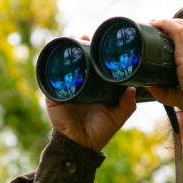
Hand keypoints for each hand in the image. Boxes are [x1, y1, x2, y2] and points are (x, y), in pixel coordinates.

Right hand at [45, 34, 136, 153]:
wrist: (82, 146)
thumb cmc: (99, 132)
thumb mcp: (117, 117)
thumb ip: (127, 105)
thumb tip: (133, 88)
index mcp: (94, 87)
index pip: (92, 63)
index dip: (94, 51)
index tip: (98, 40)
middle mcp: (79, 84)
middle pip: (77, 60)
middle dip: (78, 45)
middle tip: (83, 36)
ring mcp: (65, 88)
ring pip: (63, 65)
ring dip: (64, 51)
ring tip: (70, 40)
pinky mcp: (53, 96)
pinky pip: (49, 79)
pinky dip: (50, 67)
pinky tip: (54, 56)